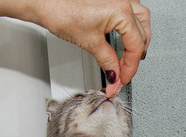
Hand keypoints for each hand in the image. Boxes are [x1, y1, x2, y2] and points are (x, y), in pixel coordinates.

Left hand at [34, 0, 150, 96]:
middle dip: (134, 57)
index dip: (130, 68)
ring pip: (142, 20)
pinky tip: (127, 33)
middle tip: (123, 72)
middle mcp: (123, 1)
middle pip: (141, 35)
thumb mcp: (89, 43)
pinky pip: (132, 10)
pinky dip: (132, 25)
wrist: (43, 0)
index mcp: (122, 11)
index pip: (135, 47)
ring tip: (131, 55)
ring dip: (139, 39)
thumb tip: (115, 76)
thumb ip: (108, 62)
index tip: (123, 79)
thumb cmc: (60, 10)